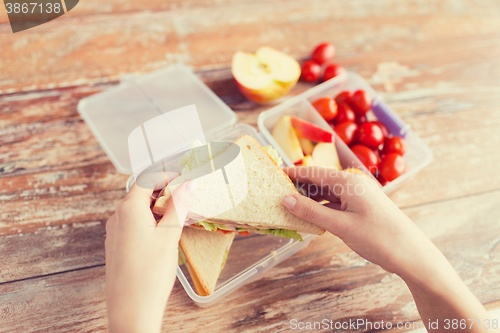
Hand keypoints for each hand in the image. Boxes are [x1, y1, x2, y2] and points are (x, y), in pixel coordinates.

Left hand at [105, 172, 196, 332]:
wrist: (131, 309)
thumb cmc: (150, 273)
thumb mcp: (170, 235)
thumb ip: (179, 206)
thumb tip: (189, 184)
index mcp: (129, 208)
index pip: (146, 178)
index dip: (166, 175)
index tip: (184, 178)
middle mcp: (117, 216)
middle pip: (140, 193)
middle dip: (163, 191)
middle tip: (185, 197)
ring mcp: (114, 232)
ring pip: (137, 209)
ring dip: (157, 207)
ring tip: (178, 216)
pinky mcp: (116, 245)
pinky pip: (132, 224)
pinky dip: (149, 221)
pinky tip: (163, 234)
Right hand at [282, 167, 490, 331]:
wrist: (411, 253)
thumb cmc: (379, 238)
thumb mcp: (341, 226)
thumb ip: (311, 212)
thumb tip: (285, 199)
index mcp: (349, 181)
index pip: (313, 173)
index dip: (291, 173)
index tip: (272, 174)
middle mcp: (353, 183)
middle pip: (318, 181)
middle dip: (297, 187)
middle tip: (274, 193)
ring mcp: (357, 195)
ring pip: (325, 194)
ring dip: (308, 200)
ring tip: (286, 206)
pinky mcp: (360, 207)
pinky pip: (334, 204)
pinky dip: (320, 209)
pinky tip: (307, 217)